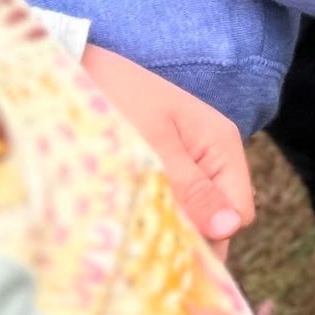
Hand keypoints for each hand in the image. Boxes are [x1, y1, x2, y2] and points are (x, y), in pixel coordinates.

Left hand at [80, 45, 254, 254]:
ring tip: (127, 229)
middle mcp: (213, 156)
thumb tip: (229, 228)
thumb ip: (190, 189)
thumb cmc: (115, 99)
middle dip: (185, 235)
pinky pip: (169, 202)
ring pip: (191, 213)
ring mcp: (189, 161)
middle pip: (216, 217)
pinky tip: (124, 215)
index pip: (238, 214)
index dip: (210, 236)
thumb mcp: (152, 146)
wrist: (76, 67)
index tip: (168, 245)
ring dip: (164, 226)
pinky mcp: (163, 165)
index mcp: (223, 145)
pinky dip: (150, 213)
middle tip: (142, 246)